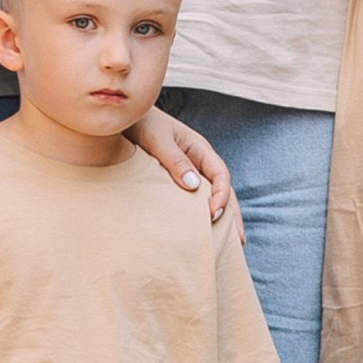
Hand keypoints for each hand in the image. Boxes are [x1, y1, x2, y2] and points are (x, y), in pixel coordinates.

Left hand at [132, 108, 238, 231]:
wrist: (124, 118)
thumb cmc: (143, 123)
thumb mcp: (158, 139)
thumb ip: (175, 160)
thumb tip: (194, 186)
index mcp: (199, 149)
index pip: (220, 174)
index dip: (222, 195)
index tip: (214, 213)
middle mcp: (199, 162)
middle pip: (223, 190)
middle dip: (232, 215)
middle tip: (238, 241)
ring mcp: (189, 173)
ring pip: (211, 197)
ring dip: (221, 218)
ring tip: (228, 244)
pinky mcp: (176, 182)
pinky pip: (193, 200)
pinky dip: (201, 215)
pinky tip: (201, 232)